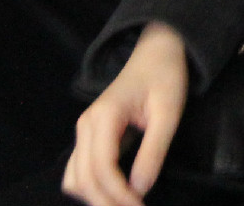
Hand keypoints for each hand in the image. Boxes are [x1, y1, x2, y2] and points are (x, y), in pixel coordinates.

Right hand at [63, 22, 189, 205]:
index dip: (118, 194)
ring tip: (125, 205)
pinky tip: (113, 194)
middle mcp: (86, 124)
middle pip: (84, 178)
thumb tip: (140, 190)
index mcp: (105, 116)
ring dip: (95, 198)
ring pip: (75, 178)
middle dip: (106, 201)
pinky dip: (90, 188)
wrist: (156, 53)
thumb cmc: (165, 78)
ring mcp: (84, 129)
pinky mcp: (88, 135)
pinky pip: (78, 169)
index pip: (102, 168)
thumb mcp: (168, 113)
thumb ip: (153, 151)